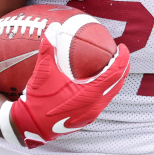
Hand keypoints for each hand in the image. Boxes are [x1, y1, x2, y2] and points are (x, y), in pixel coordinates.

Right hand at [1, 39, 130, 147]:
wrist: (31, 126)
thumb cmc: (38, 99)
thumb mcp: (42, 72)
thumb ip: (48, 49)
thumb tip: (53, 28)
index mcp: (90, 93)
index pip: (114, 73)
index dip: (122, 58)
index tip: (122, 47)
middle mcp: (95, 105)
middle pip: (118, 83)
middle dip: (122, 67)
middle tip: (120, 54)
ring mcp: (92, 113)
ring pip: (111, 93)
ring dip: (115, 79)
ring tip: (113, 66)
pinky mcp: (87, 118)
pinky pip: (103, 101)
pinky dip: (105, 89)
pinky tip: (98, 82)